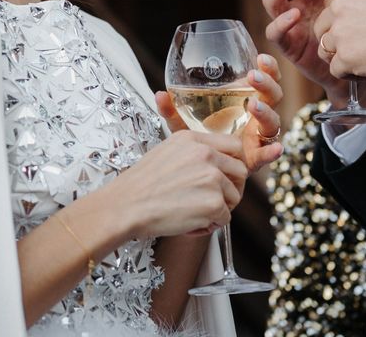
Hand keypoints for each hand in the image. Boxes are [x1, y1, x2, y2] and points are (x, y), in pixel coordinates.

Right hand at [114, 130, 247, 238]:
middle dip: (232, 188)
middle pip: (240, 171)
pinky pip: (225, 218)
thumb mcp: (166, 152)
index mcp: (194, 140)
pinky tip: (190, 224)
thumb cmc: (140, 186)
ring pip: (234, 197)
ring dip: (220, 209)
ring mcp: (212, 178)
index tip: (228, 176)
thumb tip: (214, 163)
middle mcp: (206, 154)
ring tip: (195, 214)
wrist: (124, 207)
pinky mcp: (214, 202)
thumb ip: (193, 152)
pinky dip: (210, 226)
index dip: (234, 164)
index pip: (234, 146)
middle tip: (216, 200)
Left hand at [156, 54, 283, 173]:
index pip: (263, 80)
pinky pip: (267, 153)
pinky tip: (275, 149)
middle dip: (267, 84)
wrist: (200, 170)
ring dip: (266, 112)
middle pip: (273, 96)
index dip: (268, 68)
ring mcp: (258, 137)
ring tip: (253, 107)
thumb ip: (172, 110)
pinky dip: (273, 151)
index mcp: (244, 101)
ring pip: (272, 122)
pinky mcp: (255, 157)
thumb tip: (158, 94)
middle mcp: (256, 117)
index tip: (261, 58)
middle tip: (253, 77)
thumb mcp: (183, 123)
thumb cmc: (199, 140)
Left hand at [314, 0, 365, 79]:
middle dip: (338, 41)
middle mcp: (340, 6)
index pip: (329, 7)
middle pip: (321, 29)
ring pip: (325, 50)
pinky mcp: (346, 57)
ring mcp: (341, 32)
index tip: (362, 29)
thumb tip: (352, 14)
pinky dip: (352, 74)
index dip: (342, 22)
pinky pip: (336, 70)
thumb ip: (363, 0)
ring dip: (344, 58)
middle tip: (365, 47)